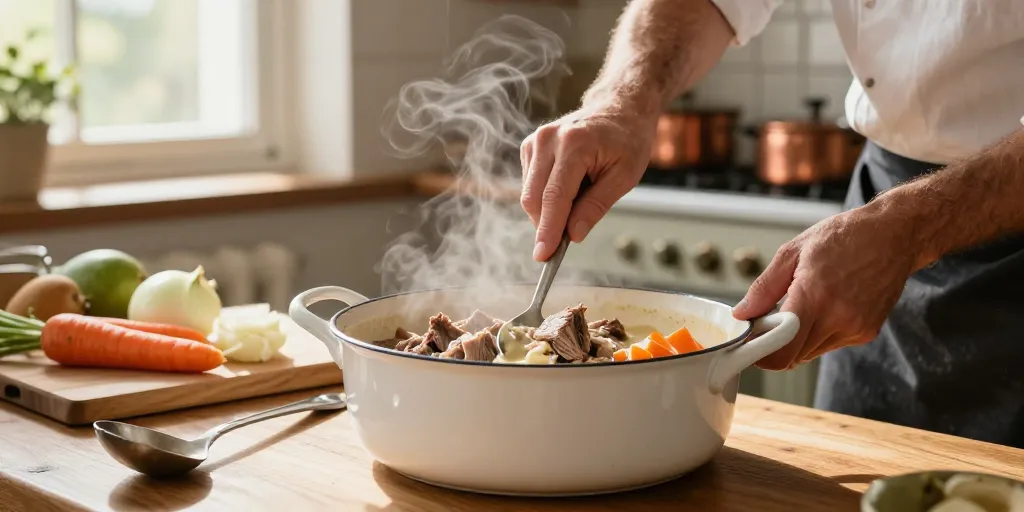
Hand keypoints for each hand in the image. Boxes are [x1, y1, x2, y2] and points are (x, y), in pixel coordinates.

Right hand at [520, 103, 655, 260]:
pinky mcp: (530, 146)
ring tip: (581, 195)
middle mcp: (548, 139)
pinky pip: (530, 185)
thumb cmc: (628, 141)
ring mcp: (536, 140)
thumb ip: (596, 206)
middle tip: (566, 242)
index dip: (548, 230)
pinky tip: (570, 187)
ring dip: (549, 210)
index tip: (543, 255)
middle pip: (534, 198)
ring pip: (529, 195)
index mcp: (575, 144)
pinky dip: (546, 197)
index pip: (554, 197)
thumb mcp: (624, 177)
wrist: (620, 108)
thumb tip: (573, 235)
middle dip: (546, 226)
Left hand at [731, 204, 917, 369]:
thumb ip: (763, 288)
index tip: (752, 342)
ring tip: (804, 304)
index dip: (762, 354)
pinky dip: (820, 333)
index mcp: (815, 297)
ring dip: (798, 338)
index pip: (781, 352)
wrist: (894, 235)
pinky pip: (831, 344)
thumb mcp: (793, 252)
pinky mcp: (867, 333)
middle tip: (772, 319)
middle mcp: (838, 318)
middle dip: (776, 343)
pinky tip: (827, 305)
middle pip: (793, 356)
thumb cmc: (843, 237)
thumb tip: (741, 314)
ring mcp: (855, 329)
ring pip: (811, 353)